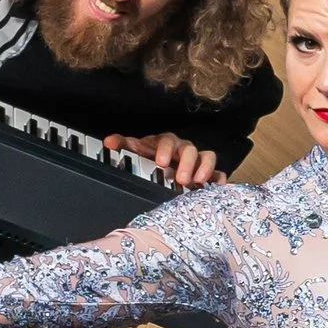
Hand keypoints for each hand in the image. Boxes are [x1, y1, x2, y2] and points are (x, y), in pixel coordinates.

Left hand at [104, 132, 224, 187]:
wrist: (162, 167)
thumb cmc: (150, 158)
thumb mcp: (136, 151)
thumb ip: (124, 145)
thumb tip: (109, 142)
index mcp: (166, 143)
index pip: (168, 141)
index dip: (166, 150)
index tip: (161, 161)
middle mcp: (183, 149)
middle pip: (190, 149)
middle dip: (186, 163)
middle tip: (181, 178)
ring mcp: (197, 160)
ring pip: (207, 157)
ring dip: (203, 168)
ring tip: (197, 182)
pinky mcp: (208, 172)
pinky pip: (218, 172)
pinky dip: (218, 178)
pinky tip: (215, 186)